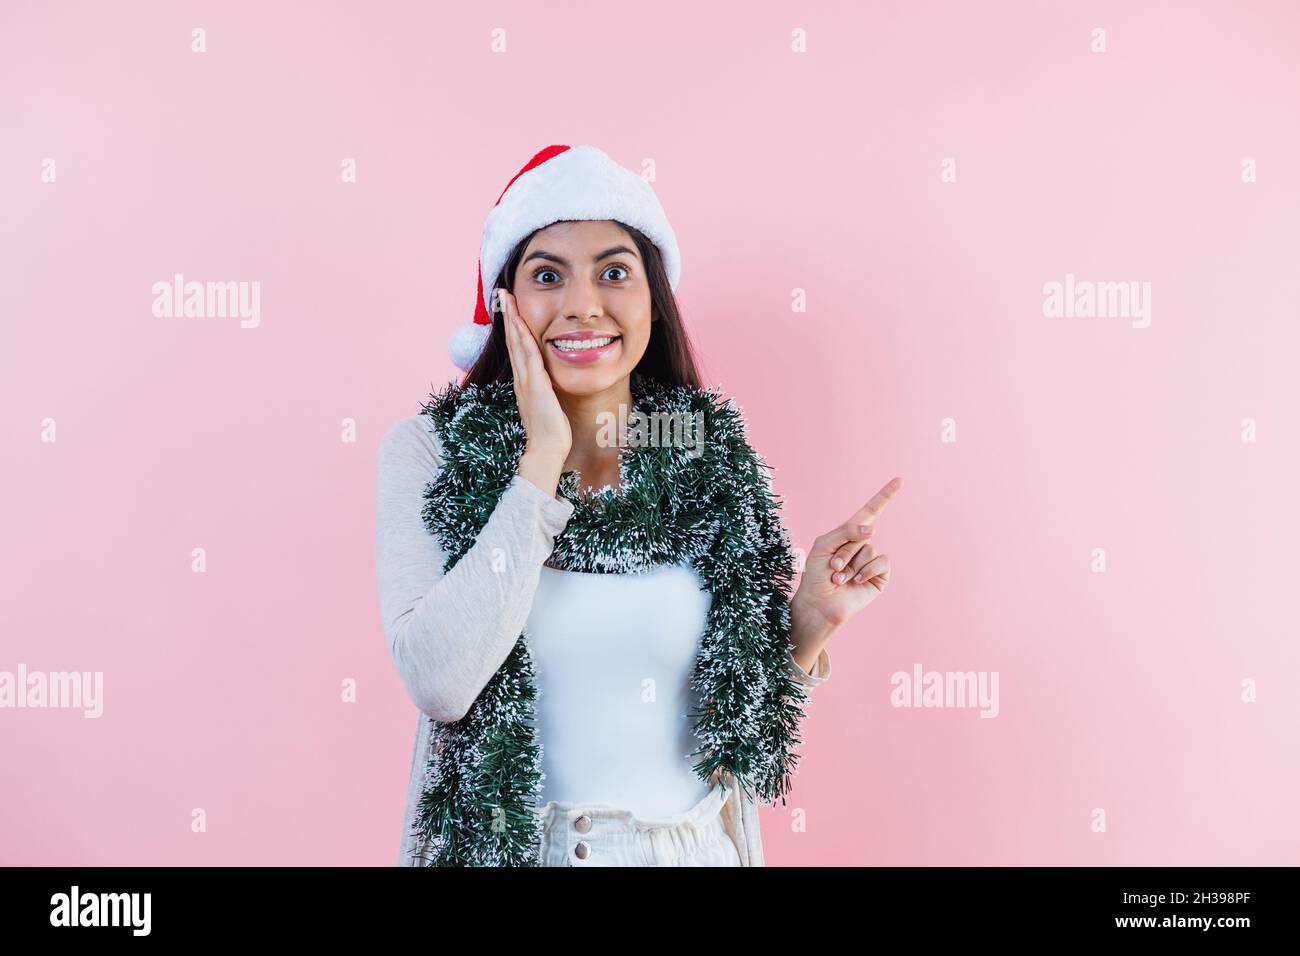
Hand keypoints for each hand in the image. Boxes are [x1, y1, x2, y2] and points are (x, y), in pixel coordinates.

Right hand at [499, 288, 571, 462]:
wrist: (547, 451)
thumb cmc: (552, 433)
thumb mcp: (548, 406)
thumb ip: (547, 392)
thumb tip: (551, 384)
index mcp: (524, 382)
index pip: (517, 348)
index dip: (513, 327)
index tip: (510, 308)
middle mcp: (521, 379)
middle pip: (512, 340)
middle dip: (508, 315)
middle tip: (502, 293)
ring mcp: (526, 381)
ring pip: (517, 343)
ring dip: (512, 319)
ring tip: (506, 298)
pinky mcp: (535, 385)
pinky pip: (529, 356)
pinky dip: (523, 338)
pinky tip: (521, 322)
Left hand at [792, 476, 900, 631]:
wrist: (818, 603)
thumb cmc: (816, 574)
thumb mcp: (824, 544)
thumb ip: (846, 531)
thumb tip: (873, 528)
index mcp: (848, 534)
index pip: (870, 511)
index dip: (884, 496)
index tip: (899, 480)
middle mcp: (862, 545)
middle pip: (863, 534)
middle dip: (844, 551)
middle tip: (832, 567)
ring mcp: (871, 561)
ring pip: (870, 549)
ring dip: (851, 564)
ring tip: (839, 577)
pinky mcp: (879, 576)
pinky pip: (881, 563)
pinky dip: (866, 571)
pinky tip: (856, 582)